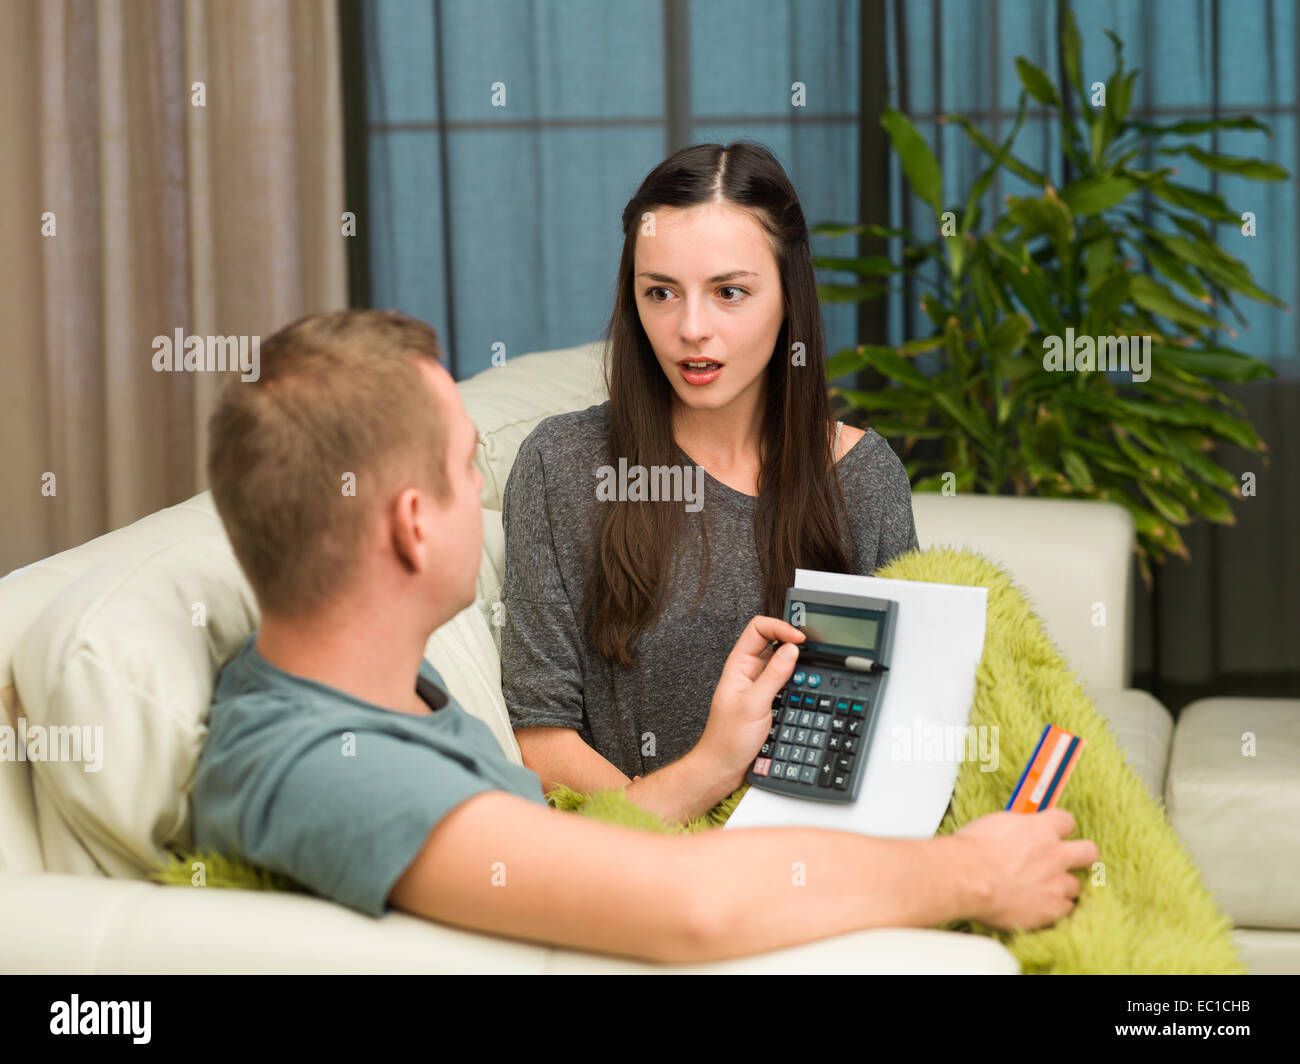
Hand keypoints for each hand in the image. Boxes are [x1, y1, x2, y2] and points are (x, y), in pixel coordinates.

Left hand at [696, 615, 805, 781]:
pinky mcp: (768, 698)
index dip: (780, 627)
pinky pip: (786, 680)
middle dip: (792, 642)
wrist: (724, 765)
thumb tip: (791, 650)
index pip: (758, 629)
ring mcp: (759, 684)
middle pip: (773, 641)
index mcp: (739, 664)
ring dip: (796, 662)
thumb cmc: (728, 739)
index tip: (799, 639)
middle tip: (812, 649)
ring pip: (782, 662)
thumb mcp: (753, 704)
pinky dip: (797, 679)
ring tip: (811, 666)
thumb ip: (773, 676)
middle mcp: (749, 671)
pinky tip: (805, 686)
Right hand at [952, 808, 1098, 930]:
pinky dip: (1054, 908)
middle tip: (1066, 860)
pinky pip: (1066, 909)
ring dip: (1062, 886)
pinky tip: (1039, 905)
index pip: (1067, 821)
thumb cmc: (972, 851)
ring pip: (1076, 885)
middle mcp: (1055, 854)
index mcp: (1041, 829)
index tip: (1052, 833)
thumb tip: (1020, 828)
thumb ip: (1018, 827)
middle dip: (1081, 855)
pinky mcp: (1052, 909)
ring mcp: (1056, 883)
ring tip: (1044, 888)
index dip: (1059, 827)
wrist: (968, 878)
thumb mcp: (995, 823)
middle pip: (1089, 851)